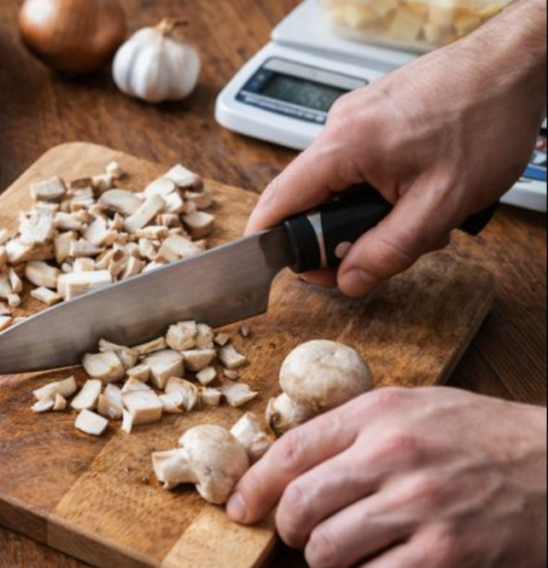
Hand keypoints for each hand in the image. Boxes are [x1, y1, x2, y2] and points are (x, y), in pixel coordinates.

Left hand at [226, 387, 546, 567]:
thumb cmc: (485, 438)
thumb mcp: (417, 408)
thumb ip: (355, 429)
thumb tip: (290, 461)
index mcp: (380, 414)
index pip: (291, 450)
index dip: (254, 485)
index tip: (240, 507)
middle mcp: (394, 456)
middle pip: (299, 505)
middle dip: (290, 529)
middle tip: (303, 535)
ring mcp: (420, 507)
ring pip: (326, 550)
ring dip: (326, 560)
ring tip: (347, 553)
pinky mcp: (446, 555)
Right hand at [245, 0, 546, 296]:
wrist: (517, 66)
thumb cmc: (487, 119)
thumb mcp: (441, 203)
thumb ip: (389, 249)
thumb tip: (350, 279)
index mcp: (343, 145)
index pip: (279, 201)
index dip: (271, 241)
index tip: (277, 269)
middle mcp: (340, 125)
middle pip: (310, 198)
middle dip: (342, 235)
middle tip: (378, 256)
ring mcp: (356, 116)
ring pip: (341, 184)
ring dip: (370, 213)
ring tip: (420, 217)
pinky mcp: (374, 114)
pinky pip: (360, 164)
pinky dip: (381, 188)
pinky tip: (419, 191)